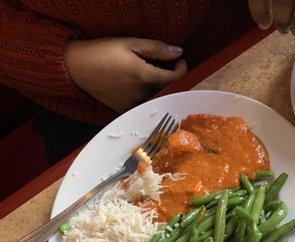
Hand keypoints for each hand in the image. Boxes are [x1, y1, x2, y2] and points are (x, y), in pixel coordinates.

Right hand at [64, 37, 187, 112]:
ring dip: (158, 87)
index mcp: (144, 75)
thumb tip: (178, 52)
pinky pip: (143, 105)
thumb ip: (157, 49)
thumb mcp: (130, 43)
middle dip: (170, 77)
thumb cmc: (102, 52)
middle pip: (166, 89)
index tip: (180, 62)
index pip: (175, 78)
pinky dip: (146, 96)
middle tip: (165, 65)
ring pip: (155, 98)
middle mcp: (140, 93)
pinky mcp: (124, 109)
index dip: (182, 70)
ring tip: (149, 74)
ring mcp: (132, 104)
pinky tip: (138, 85)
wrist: (77, 67)